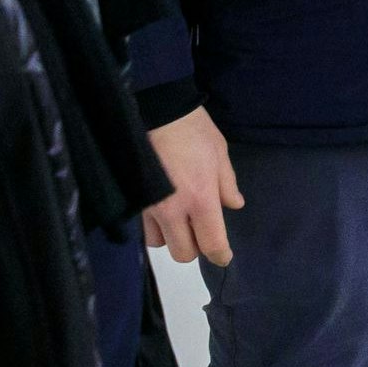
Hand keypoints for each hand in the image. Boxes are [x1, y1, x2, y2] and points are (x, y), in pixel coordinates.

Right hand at [142, 106, 242, 264]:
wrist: (156, 110)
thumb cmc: (193, 129)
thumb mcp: (220, 152)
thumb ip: (227, 183)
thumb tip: (233, 205)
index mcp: (201, 199)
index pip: (211, 244)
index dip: (220, 256)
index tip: (223, 256)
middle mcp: (174, 210)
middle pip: (183, 253)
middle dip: (194, 247)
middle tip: (199, 230)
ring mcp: (150, 207)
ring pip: (159, 244)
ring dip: (171, 237)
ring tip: (177, 220)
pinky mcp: (134, 199)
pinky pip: (143, 227)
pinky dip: (154, 226)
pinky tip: (161, 210)